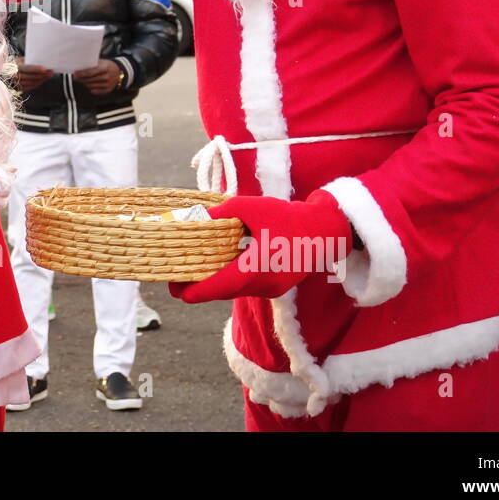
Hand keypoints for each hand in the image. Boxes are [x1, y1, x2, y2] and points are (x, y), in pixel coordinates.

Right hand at [14, 57, 54, 91]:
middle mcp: (15, 75)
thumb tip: (42, 60)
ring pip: (32, 82)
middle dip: (42, 75)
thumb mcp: (21, 59)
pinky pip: (31, 86)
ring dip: (42, 79)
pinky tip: (43, 79)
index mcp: (15, 66)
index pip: (27, 68)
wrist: (7, 72)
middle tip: (51, 72)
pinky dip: (38, 83)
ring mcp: (17, 83)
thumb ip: (29, 60)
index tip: (45, 69)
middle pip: (31, 77)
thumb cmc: (16, 64)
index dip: (36, 69)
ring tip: (49, 75)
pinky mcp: (19, 88)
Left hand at [72, 58, 122, 94]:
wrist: (120, 72)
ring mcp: (107, 84)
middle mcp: (106, 77)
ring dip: (85, 83)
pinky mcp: (107, 90)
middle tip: (75, 77)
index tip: (75, 74)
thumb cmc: (108, 66)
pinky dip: (90, 88)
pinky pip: (95, 91)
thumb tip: (80, 67)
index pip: (91, 72)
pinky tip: (88, 84)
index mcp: (105, 68)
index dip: (82, 73)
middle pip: (90, 80)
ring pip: (91, 86)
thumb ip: (93, 64)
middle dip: (81, 79)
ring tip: (81, 80)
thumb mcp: (102, 62)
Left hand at [168, 193, 351, 301]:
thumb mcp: (251, 207)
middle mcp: (263, 285)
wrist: (324, 231)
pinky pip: (245, 288)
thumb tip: (195, 220)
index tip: (174, 289)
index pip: (219, 287)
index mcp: (257, 267)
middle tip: (175, 276)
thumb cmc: (286, 216)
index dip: (194, 291)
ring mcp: (270, 290)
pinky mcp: (275, 289)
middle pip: (222, 292)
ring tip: (193, 268)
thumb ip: (222, 214)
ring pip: (233, 291)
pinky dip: (230, 280)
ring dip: (214, 283)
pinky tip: (219, 266)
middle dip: (198, 286)